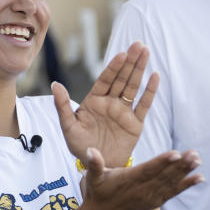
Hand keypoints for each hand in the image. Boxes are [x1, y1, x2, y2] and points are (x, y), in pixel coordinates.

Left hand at [52, 41, 157, 167]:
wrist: (97, 165)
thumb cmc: (80, 146)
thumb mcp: (68, 126)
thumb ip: (63, 106)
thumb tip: (55, 84)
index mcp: (94, 101)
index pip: (105, 80)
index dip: (113, 67)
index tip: (121, 54)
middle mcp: (110, 102)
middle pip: (122, 79)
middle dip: (130, 61)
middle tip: (138, 44)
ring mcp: (124, 112)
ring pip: (133, 87)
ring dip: (140, 70)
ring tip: (146, 52)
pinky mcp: (135, 123)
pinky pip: (143, 105)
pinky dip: (149, 92)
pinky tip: (155, 76)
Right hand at [81, 147, 201, 209]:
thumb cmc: (97, 193)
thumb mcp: (92, 179)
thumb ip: (94, 164)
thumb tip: (89, 150)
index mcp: (129, 181)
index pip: (148, 170)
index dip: (162, 162)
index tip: (176, 154)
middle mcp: (142, 190)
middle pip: (164, 176)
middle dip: (180, 165)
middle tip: (194, 154)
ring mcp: (150, 197)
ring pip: (171, 183)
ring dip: (186, 172)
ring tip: (198, 160)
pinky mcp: (156, 201)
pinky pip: (173, 192)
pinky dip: (186, 185)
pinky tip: (200, 177)